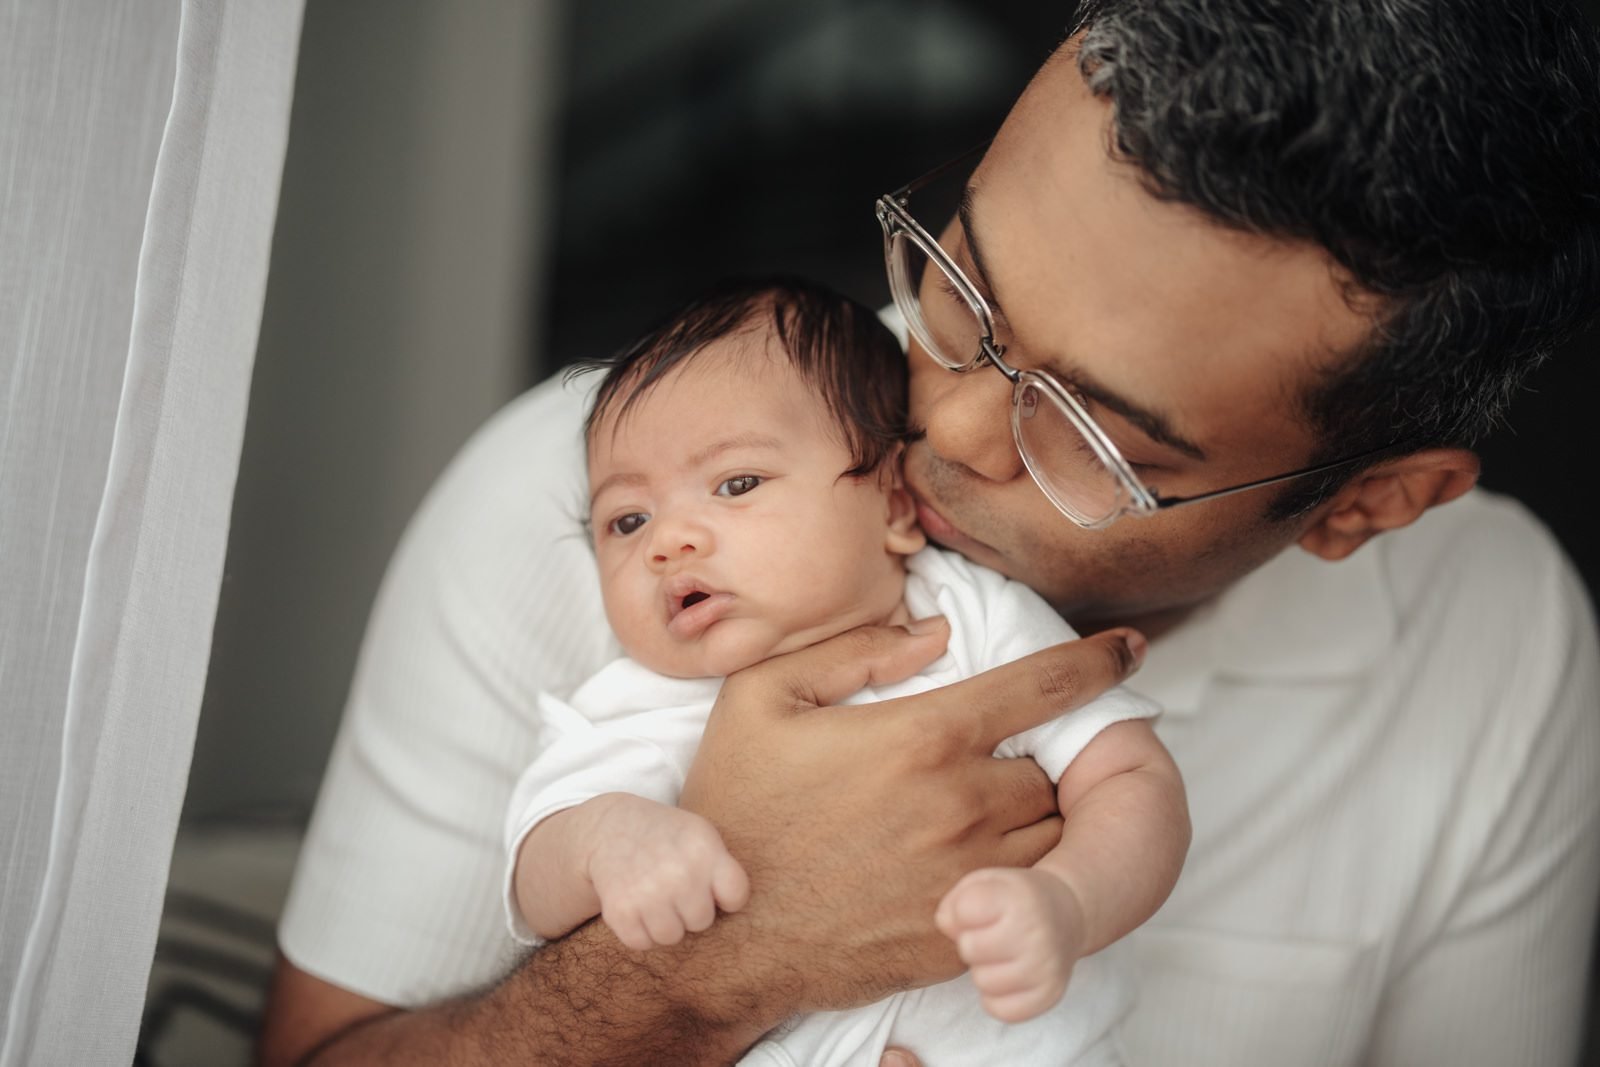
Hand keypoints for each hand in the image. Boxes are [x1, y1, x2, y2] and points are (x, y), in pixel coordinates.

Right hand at [584, 794, 750, 950]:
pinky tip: (636, 905)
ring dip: (665, 923)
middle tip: (675, 887)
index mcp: (703, 848)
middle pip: (702, 921)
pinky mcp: (620, 911)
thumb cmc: (668, 837)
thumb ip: (723, 869)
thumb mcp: (700, 835)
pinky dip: (639, 930)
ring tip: (656, 897)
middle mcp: (678, 872)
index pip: (735, 897)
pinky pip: (642, 943)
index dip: (725, 898)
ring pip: (672, 937)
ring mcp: (647, 893)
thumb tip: (736, 915)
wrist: (611, 827)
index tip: (712, 887)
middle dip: (690, 909)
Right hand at [676, 618, 1144, 1017]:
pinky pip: (1032, 887)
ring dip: (1038, 807)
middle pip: (1051, 763)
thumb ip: (855, 649)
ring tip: (989, 800)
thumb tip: (934, 631)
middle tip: (1007, 746)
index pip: (1043, 687)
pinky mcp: (966, 930)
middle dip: (1040, 749)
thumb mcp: (764, 698)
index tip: (1128, 647)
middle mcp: (961, 805)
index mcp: (921, 737)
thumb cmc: (740, 808)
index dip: (1097, 661)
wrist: (727, 936)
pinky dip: (1026, 862)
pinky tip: (981, 851)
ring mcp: (970, 874)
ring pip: (1053, 827)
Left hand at [935, 867, 1086, 1021]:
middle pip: (969, 948)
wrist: (1067, 915)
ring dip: (984, 970)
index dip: (962, 911)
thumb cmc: (1017, 900)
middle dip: (972, 941)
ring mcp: (1045, 967)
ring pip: (983, 982)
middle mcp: (1036, 933)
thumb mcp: (986, 882)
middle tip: (991, 934)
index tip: (980, 909)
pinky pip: (1000, 1010)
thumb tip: (947, 927)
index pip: (964, 911)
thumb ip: (956, 900)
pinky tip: (1008, 977)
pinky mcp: (1049, 995)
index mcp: (1019, 899)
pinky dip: (997, 997)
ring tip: (1002, 955)